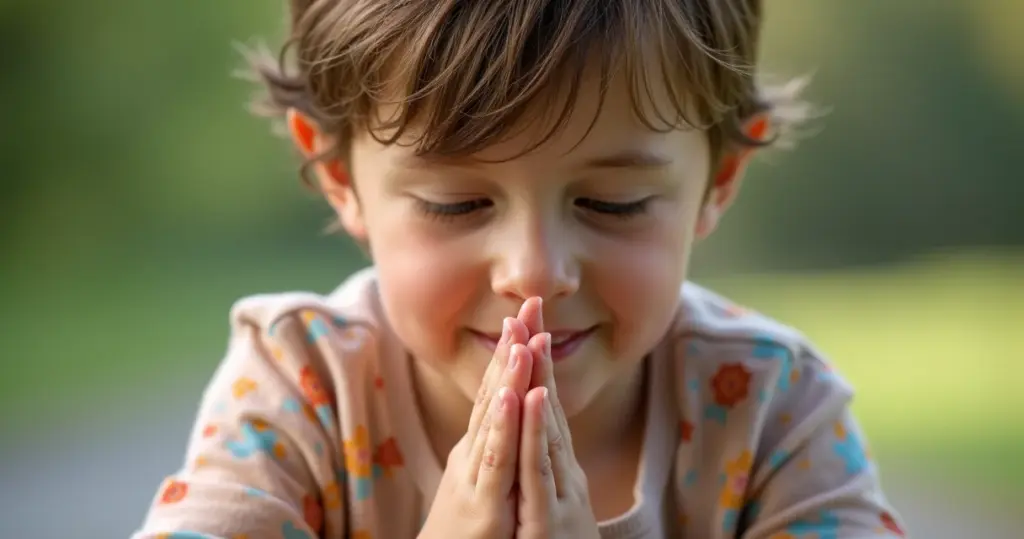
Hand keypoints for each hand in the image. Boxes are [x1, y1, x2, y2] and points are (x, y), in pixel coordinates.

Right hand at [419, 307, 534, 538]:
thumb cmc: (461, 537)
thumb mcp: (479, 486)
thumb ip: (489, 453)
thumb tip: (499, 422)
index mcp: (478, 451)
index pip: (496, 392)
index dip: (512, 355)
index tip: (527, 317)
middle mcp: (473, 456)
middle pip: (494, 393)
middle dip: (513, 349)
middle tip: (529, 305)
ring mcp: (476, 478)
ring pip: (494, 420)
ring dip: (508, 377)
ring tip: (522, 337)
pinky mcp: (483, 508)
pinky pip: (496, 462)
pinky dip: (502, 427)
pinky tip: (511, 396)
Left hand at [516, 302, 601, 538]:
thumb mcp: (546, 506)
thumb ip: (542, 472)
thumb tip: (538, 440)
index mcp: (555, 468)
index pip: (543, 405)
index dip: (533, 363)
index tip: (524, 322)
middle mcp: (561, 473)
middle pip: (547, 404)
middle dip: (536, 355)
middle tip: (530, 305)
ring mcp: (557, 492)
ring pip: (545, 428)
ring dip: (538, 379)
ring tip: (530, 336)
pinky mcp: (546, 517)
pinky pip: (539, 468)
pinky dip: (536, 430)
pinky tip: (532, 397)